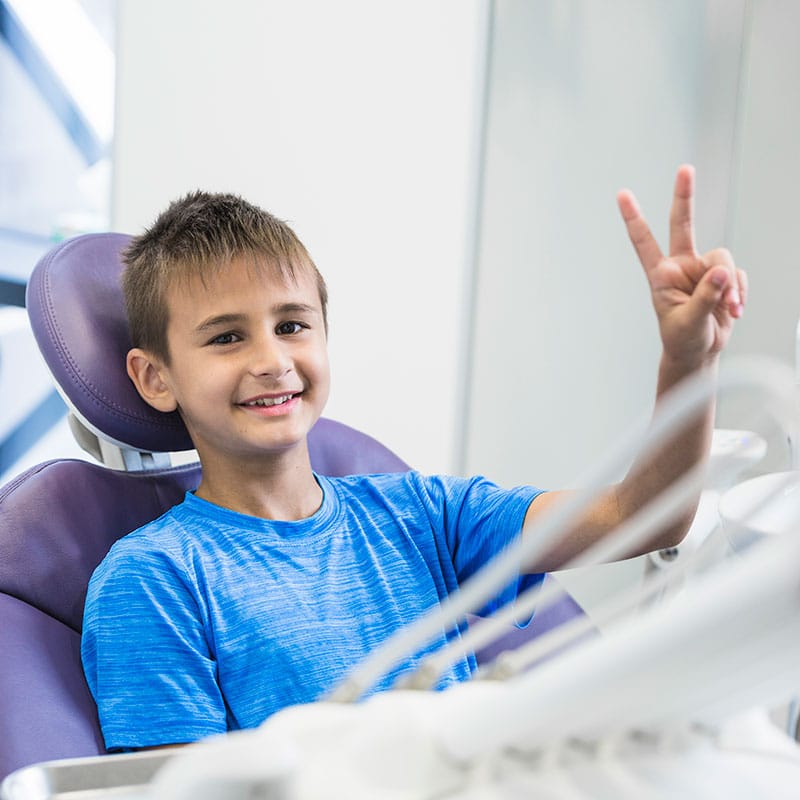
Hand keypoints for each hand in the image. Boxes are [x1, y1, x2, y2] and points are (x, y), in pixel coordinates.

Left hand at [617, 165, 745, 366]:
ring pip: (722, 259)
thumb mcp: (689, 322)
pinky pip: (736, 276)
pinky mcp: (722, 278)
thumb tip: (721, 272)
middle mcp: (681, 266)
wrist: (699, 352)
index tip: (621, 194)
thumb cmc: (683, 339)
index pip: (644, 242)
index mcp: (661, 275)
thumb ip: (705, 297)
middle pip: (683, 224)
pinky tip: (733, 310)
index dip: (634, 218)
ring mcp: (702, 270)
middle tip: (685, 170)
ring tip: (730, 308)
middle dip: (684, 196)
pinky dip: (738, 293)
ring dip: (730, 286)